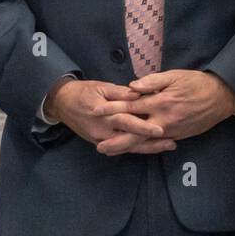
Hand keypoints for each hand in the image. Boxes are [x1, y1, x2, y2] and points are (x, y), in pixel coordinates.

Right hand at [44, 77, 175, 153]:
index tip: (161, 130)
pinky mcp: (99, 143)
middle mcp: (102, 130)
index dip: (144, 127)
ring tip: (167, 146)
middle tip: (172, 143)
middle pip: (129, 139)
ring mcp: (100, 139)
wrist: (62, 103)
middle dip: (151, 143)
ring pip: (127, 146)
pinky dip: (135, 148)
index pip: (127, 122)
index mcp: (104, 114)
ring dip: (147, 148)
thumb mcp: (102, 87)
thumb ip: (120, 93)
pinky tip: (151, 148)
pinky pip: (120, 148)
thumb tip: (138, 94)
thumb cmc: (85, 91)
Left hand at [93, 70, 234, 154]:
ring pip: (145, 142)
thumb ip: (152, 81)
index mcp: (160, 102)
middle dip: (116, 140)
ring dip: (127, 147)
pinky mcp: (178, 135)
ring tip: (110, 151)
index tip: (95, 111)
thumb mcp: (175, 76)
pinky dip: (144, 147)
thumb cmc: (197, 83)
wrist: (222, 97)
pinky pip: (158, 144)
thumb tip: (132, 87)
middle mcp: (163, 120)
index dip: (112, 109)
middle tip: (98, 146)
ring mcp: (171, 130)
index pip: (130, 107)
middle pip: (134, 133)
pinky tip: (134, 149)